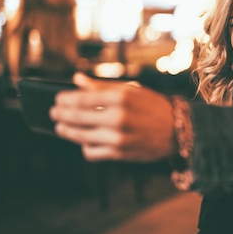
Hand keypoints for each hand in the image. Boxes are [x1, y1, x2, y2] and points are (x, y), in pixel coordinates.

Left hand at [49, 72, 174, 161]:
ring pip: (81, 136)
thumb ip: (102, 87)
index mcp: (121, 98)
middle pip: (77, 117)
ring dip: (67, 132)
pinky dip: (85, 146)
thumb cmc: (154, 107)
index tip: (57, 99)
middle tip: (54, 113)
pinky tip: (83, 141)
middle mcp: (118, 118)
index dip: (64, 99)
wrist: (178, 131)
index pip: (82, 99)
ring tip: (61, 128)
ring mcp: (118, 138)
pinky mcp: (120, 154)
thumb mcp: (132, 90)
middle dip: (61, 115)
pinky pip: (92, 152)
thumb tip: (77, 79)